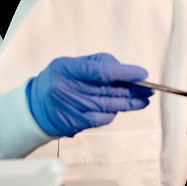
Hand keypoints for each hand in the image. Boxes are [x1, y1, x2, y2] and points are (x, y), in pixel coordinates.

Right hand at [26, 53, 152, 137]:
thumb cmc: (58, 80)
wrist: (36, 107)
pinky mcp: (76, 123)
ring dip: (130, 103)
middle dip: (133, 90)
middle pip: (109, 91)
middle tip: (150, 89)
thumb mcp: (71, 63)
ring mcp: (73, 108)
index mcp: (69, 69)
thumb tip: (124, 71)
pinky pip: (101, 119)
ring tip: (144, 100)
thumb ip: (97, 63)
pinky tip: (120, 108)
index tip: (143, 74)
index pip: (102, 71)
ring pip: (109, 106)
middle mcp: (69, 89)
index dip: (125, 73)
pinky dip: (113, 113)